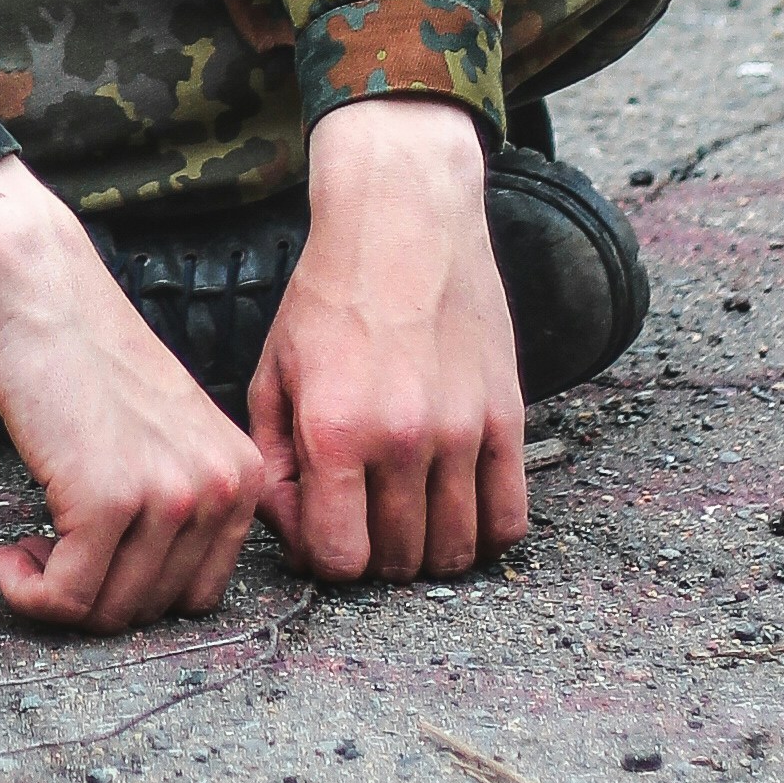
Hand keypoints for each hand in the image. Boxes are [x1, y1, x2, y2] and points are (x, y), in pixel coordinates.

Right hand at [0, 161, 265, 631]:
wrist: (45, 291)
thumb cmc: (90, 357)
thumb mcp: (167, 435)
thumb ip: (178, 502)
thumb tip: (140, 592)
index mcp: (242, 476)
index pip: (197, 594)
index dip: (131, 592)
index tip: (88, 563)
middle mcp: (219, 489)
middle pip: (153, 610)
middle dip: (90, 596)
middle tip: (46, 554)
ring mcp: (167, 495)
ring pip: (109, 612)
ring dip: (53, 595)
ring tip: (26, 551)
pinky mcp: (107, 498)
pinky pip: (67, 595)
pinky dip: (28, 592)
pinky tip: (7, 556)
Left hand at [249, 98, 527, 581]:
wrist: (402, 220)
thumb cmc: (329, 296)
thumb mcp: (273, 372)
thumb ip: (274, 462)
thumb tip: (296, 532)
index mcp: (336, 429)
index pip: (339, 559)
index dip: (326, 557)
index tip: (325, 528)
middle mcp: (403, 438)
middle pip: (399, 562)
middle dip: (377, 553)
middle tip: (367, 515)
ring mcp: (462, 431)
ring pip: (456, 552)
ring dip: (430, 549)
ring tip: (410, 512)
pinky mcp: (508, 418)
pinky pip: (510, 520)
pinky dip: (485, 533)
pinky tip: (458, 505)